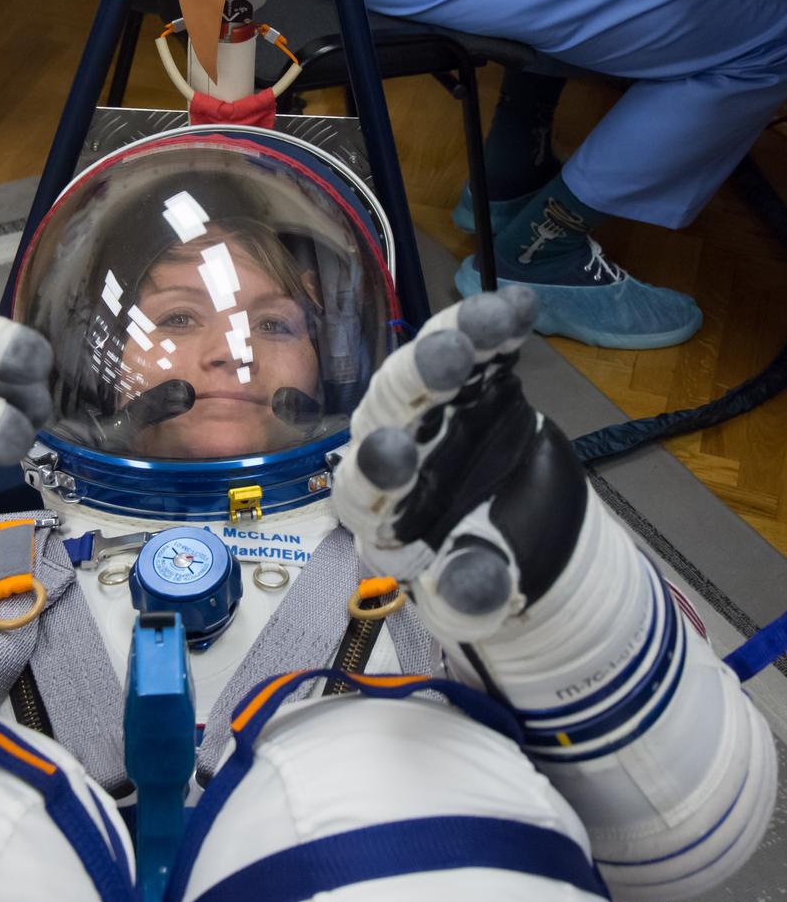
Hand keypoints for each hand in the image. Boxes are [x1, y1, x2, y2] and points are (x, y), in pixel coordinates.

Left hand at [332, 289, 586, 641]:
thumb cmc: (494, 577)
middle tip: (448, 355)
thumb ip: (471, 592)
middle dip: (417, 379)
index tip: (393, 453)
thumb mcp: (483, 597)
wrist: (538, 546)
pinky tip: (521, 304)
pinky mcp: (475, 385)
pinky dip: (497, 326)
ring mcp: (434, 411)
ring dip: (457, 337)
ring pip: (430, 367)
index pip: (362, 483)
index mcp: (379, 509)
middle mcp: (395, 449)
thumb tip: (465, 591)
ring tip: (491, 319)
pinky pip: (480, 349)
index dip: (376, 467)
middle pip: (390, 408)